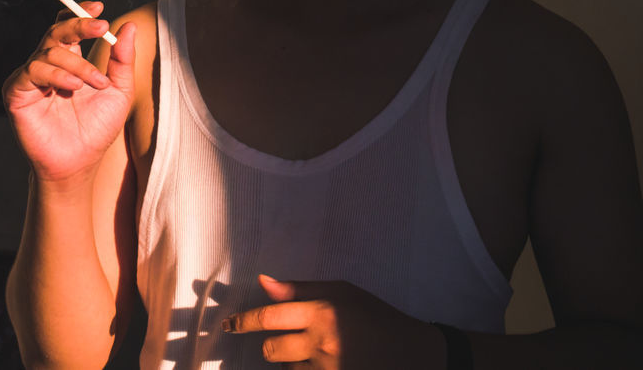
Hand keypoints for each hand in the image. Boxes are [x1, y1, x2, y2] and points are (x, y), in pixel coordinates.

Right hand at [2, 1, 136, 183]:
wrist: (79, 165)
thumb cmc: (97, 131)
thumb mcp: (118, 92)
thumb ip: (122, 60)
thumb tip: (128, 27)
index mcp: (68, 61)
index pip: (68, 28)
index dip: (80, 14)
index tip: (99, 8)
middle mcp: (47, 65)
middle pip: (56, 31)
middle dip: (79, 25)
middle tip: (101, 27)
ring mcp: (30, 78)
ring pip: (49, 51)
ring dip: (78, 64)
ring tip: (94, 84)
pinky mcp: (16, 92)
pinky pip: (33, 70)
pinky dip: (56, 74)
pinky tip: (72, 88)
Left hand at [221, 274, 445, 368]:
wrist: (414, 353)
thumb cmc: (375, 316)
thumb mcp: (342, 291)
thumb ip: (300, 289)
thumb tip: (262, 281)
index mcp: (323, 312)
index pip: (270, 317)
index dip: (244, 322)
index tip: (228, 325)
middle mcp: (323, 342)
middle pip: (272, 349)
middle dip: (271, 346)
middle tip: (287, 340)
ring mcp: (330, 368)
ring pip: (288, 369)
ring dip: (293, 363)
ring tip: (320, 352)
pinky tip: (324, 364)